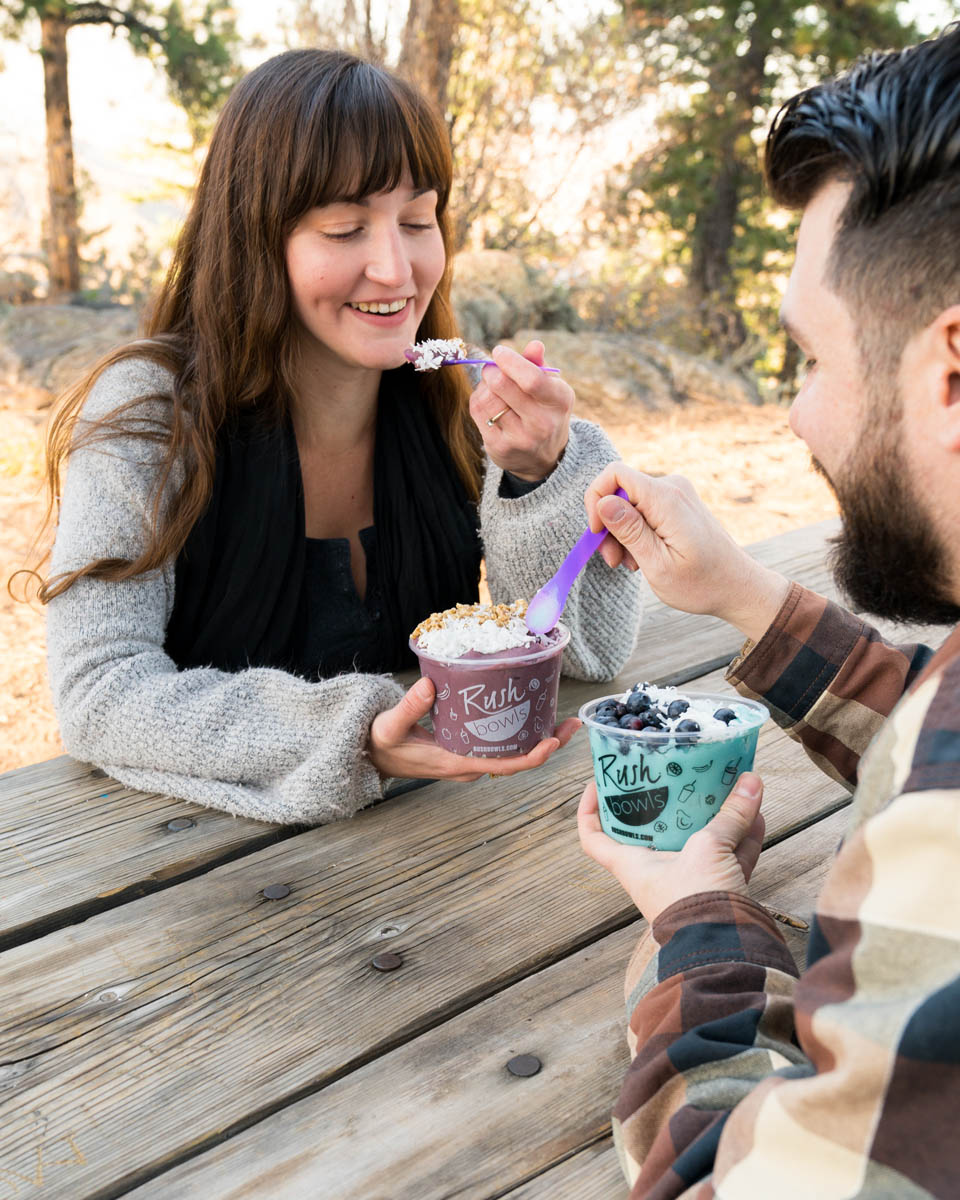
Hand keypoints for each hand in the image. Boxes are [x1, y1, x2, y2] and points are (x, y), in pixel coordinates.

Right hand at [368, 676, 580, 781]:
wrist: (371, 755)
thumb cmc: (381, 742)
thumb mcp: (391, 725)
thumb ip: (409, 706)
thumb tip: (430, 684)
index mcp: (456, 763)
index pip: (503, 766)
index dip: (532, 757)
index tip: (552, 742)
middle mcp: (469, 764)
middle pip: (518, 760)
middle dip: (548, 745)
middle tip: (572, 722)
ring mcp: (469, 759)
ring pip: (512, 754)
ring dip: (539, 738)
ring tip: (562, 717)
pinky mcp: (467, 750)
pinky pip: (500, 746)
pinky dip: (520, 733)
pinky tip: (531, 714)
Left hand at [469, 340, 573, 480]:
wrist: (544, 458)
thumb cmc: (545, 411)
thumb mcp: (550, 388)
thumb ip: (539, 365)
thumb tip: (535, 345)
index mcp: (560, 401)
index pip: (532, 379)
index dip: (510, 361)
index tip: (499, 352)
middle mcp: (542, 423)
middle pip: (502, 385)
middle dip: (492, 370)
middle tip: (492, 368)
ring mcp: (520, 438)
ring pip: (486, 398)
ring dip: (484, 386)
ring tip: (492, 386)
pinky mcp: (500, 448)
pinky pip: (478, 412)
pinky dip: (478, 400)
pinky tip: (488, 402)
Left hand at [577, 773, 765, 924]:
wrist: (726, 953)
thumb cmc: (696, 904)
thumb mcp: (709, 849)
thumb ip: (729, 815)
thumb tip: (750, 782)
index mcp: (632, 864)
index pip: (594, 837)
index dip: (590, 809)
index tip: (600, 782)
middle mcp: (655, 872)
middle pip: (653, 831)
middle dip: (668, 803)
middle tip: (676, 774)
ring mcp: (687, 882)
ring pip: (697, 841)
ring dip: (716, 815)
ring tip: (730, 788)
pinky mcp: (716, 892)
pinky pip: (728, 857)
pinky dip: (742, 838)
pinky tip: (757, 815)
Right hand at [583, 462, 790, 641]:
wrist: (737, 587)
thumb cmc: (701, 584)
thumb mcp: (658, 565)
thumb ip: (630, 531)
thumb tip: (603, 501)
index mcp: (667, 499)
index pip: (614, 474)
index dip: (596, 500)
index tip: (596, 533)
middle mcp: (672, 487)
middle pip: (619, 491)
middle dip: (608, 526)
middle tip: (614, 561)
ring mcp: (676, 494)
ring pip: (629, 503)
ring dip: (622, 534)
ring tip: (632, 565)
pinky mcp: (677, 503)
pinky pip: (643, 509)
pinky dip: (636, 533)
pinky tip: (643, 558)